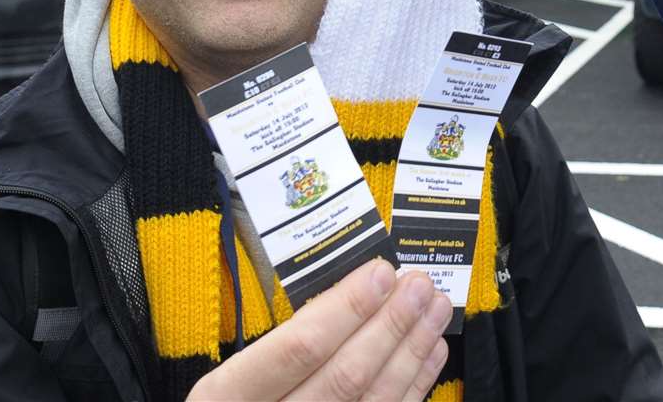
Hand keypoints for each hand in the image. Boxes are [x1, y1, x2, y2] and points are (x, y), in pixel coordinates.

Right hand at [188, 260, 452, 401]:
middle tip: (419, 286)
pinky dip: (413, 383)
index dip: (346, 309)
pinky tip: (430, 351)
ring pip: (373, 399)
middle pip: (345, 375)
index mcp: (228, 396)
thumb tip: (354, 292)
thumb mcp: (235, 373)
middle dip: (390, 325)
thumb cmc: (240, 400)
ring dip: (411, 350)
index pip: (298, 348)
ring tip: (434, 309)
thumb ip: (284, 342)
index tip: (380, 273)